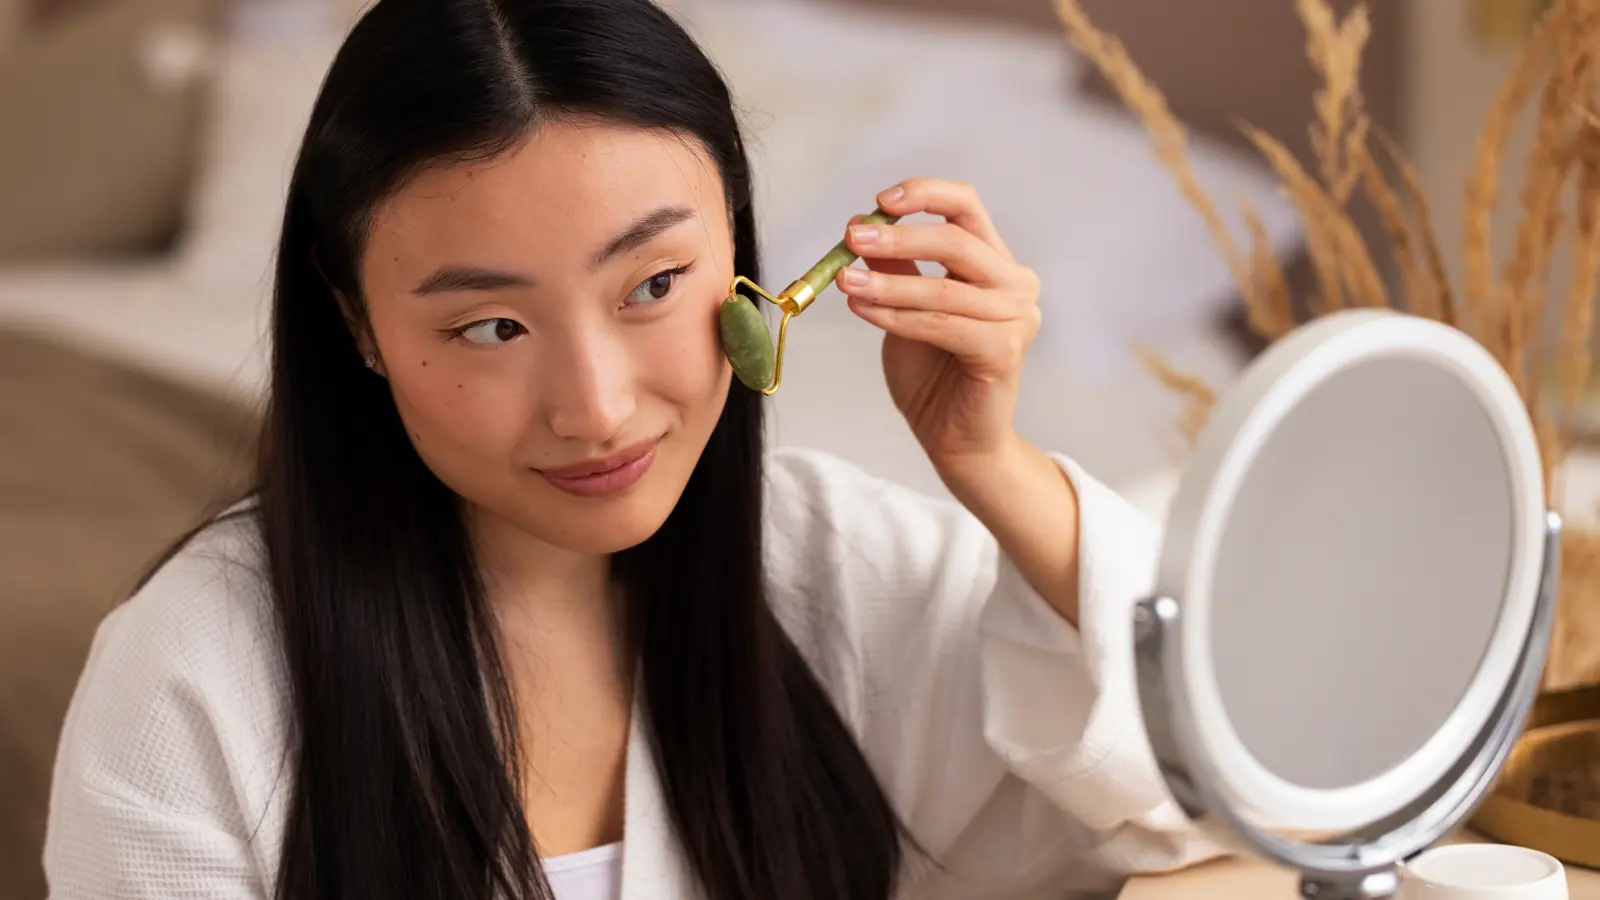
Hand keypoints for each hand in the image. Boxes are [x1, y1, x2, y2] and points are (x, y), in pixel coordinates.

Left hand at [835, 178, 1041, 478]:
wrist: (952, 437)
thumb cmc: (932, 372)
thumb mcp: (903, 305)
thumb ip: (894, 266)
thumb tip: (859, 224)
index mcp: (994, 263)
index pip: (967, 207)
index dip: (925, 194)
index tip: (879, 200)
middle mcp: (1015, 284)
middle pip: (957, 240)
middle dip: (899, 235)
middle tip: (852, 239)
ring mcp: (1017, 318)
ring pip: (943, 288)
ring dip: (888, 282)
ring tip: (844, 282)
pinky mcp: (1005, 351)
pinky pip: (941, 325)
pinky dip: (897, 316)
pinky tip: (864, 309)